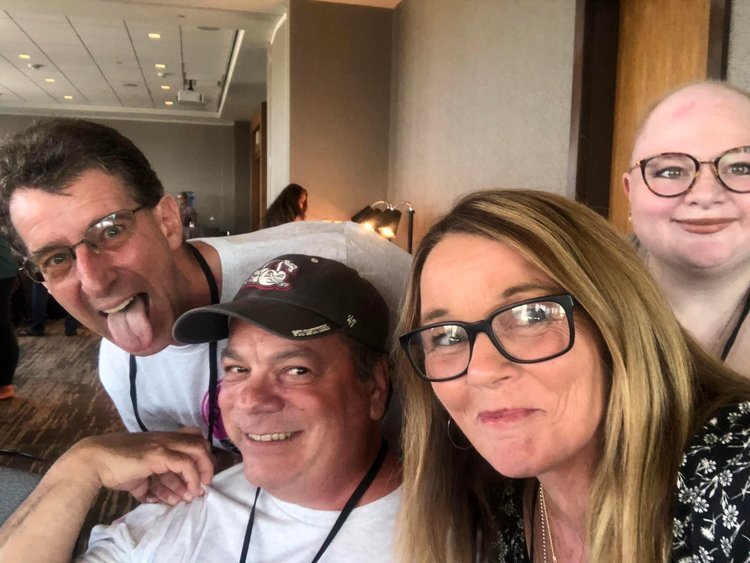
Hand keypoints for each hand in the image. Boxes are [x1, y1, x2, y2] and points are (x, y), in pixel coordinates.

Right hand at [56, 427, 214, 502]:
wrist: (93, 463)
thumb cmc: (113, 468)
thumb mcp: (139, 475)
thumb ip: (151, 484)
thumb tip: (158, 498)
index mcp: (161, 440)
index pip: (191, 439)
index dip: (200, 457)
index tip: (199, 478)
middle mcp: (165, 439)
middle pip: (199, 442)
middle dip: (205, 464)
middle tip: (203, 484)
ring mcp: (162, 444)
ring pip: (196, 451)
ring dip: (199, 476)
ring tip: (193, 495)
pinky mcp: (157, 454)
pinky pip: (184, 464)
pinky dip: (191, 479)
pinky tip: (184, 493)